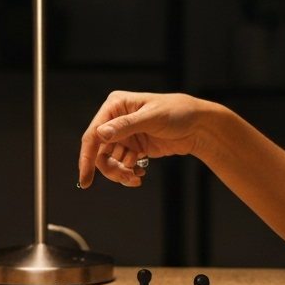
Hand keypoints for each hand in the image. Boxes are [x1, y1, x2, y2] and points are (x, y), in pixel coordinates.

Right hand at [78, 91, 208, 187]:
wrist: (199, 126)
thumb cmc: (178, 112)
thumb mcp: (152, 117)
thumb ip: (125, 126)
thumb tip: (100, 134)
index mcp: (116, 105)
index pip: (94, 133)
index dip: (87, 157)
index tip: (85, 179)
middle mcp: (116, 120)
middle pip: (99, 150)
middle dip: (110, 168)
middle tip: (126, 178)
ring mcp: (125, 134)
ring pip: (110, 160)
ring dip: (120, 172)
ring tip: (135, 177)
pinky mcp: (134, 146)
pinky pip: (122, 164)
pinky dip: (128, 171)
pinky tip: (140, 173)